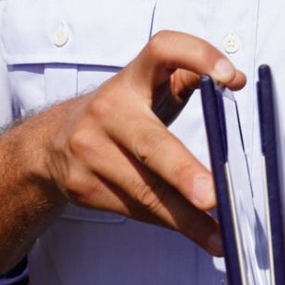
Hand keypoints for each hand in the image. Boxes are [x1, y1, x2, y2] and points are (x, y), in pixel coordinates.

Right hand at [32, 29, 244, 253]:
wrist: (51, 144)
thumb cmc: (122, 113)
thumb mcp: (147, 86)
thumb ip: (188, 76)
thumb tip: (233, 82)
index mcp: (131, 78)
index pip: (163, 49)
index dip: (198, 56)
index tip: (232, 79)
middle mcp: (108, 111)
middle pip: (151, 143)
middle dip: (183, 173)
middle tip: (213, 197)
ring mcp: (90, 151)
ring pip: (147, 191)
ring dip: (187, 218)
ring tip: (220, 234)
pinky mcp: (83, 186)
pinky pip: (136, 210)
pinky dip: (170, 224)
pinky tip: (195, 233)